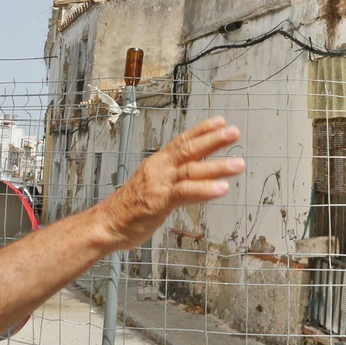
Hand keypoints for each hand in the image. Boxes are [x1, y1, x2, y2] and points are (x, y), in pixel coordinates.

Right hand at [99, 117, 241, 249]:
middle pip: (189, 149)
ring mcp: (159, 184)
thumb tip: (198, 177)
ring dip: (217, 166)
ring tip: (238, 163)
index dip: (202, 130)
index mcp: (158, 163)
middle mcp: (160, 169)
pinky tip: (222, 188)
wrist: (107, 224)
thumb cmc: (130, 207)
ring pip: (191, 170)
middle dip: (214, 140)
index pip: (182, 141)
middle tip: (234, 132)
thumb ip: (176, 180)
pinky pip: (185, 193)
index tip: (220, 121)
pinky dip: (205, 189)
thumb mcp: (155, 187)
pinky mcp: (159, 201)